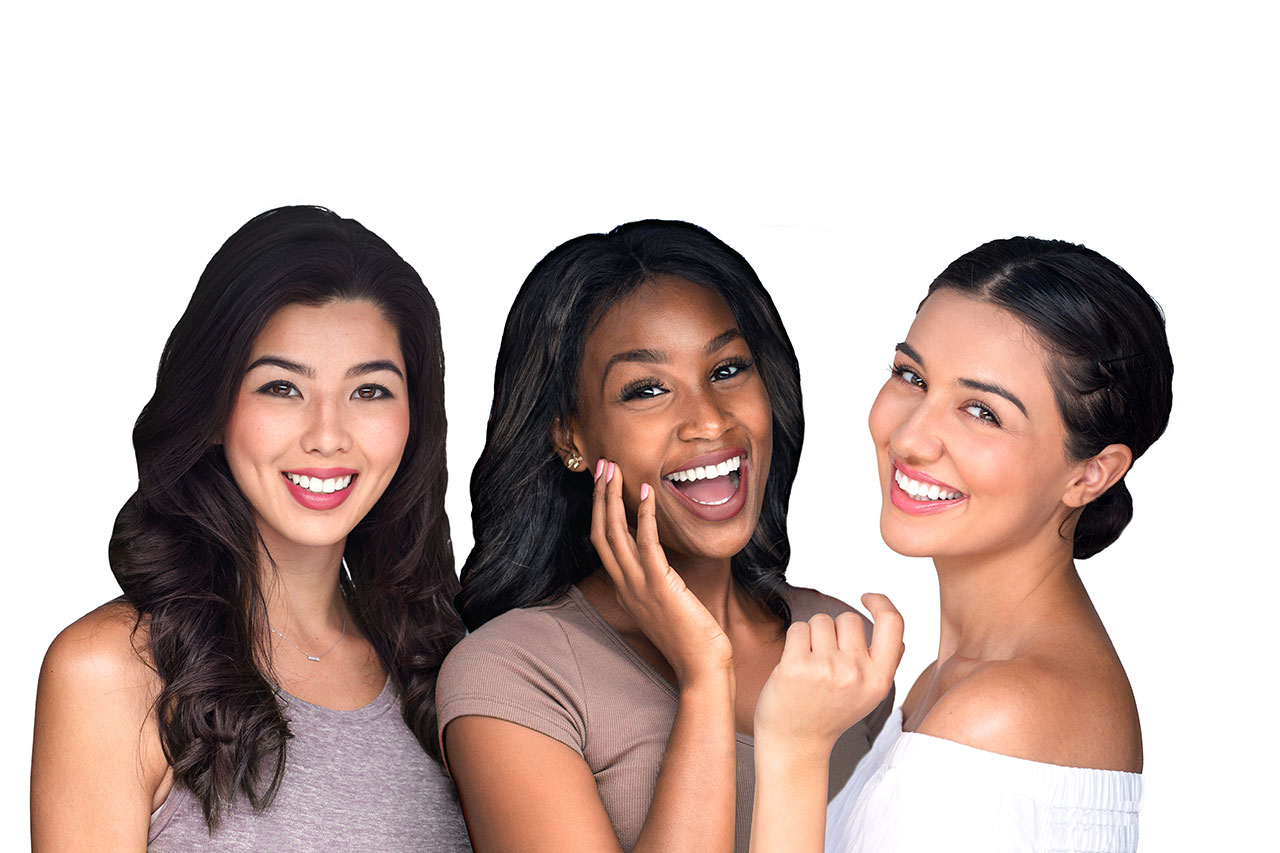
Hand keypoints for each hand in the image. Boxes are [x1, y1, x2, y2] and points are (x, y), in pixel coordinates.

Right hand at [589, 459, 733, 684]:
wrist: (702, 667)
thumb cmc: (691, 638)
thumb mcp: (665, 606)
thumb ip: (656, 584)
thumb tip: (659, 563)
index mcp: (625, 589)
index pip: (602, 544)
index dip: (600, 511)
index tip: (604, 485)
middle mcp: (625, 586)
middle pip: (600, 533)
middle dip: (600, 497)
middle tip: (602, 466)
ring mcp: (639, 586)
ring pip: (614, 534)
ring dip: (613, 498)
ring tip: (615, 470)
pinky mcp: (660, 585)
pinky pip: (646, 544)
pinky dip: (643, 516)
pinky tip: (646, 494)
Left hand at [754, 594, 903, 755]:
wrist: (796, 743)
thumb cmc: (829, 713)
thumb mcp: (868, 695)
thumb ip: (884, 664)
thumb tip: (897, 634)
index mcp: (879, 680)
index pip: (893, 624)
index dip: (882, 602)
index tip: (866, 597)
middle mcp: (856, 674)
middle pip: (848, 618)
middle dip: (835, 630)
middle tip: (826, 660)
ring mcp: (826, 669)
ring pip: (821, 621)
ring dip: (812, 635)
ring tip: (810, 666)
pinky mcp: (796, 666)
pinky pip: (798, 629)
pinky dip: (794, 641)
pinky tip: (794, 665)